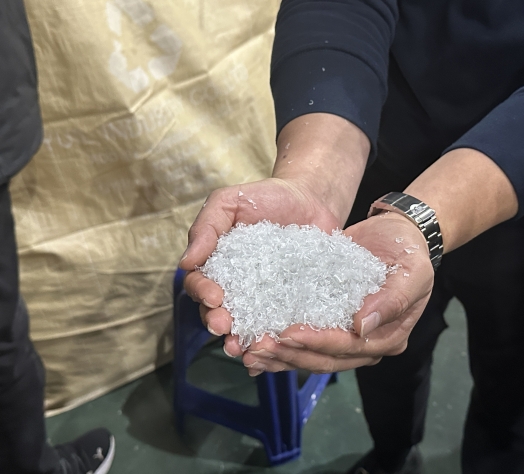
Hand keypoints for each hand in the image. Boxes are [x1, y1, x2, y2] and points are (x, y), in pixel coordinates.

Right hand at [179, 178, 340, 337]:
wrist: (311, 199)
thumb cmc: (266, 197)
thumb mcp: (230, 201)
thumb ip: (207, 227)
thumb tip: (185, 263)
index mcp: (217, 266)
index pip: (200, 285)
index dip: (202, 293)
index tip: (214, 296)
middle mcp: (237, 288)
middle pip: (220, 312)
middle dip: (218, 323)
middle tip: (225, 328)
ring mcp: (265, 299)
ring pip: (247, 326)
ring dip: (242, 341)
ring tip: (245, 349)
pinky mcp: (292, 305)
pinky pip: (280, 326)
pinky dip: (275, 343)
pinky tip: (273, 353)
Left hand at [232, 211, 434, 375]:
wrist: (398, 233)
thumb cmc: (410, 252)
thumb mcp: (412, 272)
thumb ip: (393, 300)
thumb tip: (362, 326)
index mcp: (388, 337)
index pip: (350, 348)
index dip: (318, 343)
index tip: (288, 333)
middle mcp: (366, 343)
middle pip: (325, 359)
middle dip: (290, 354)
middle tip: (257, 347)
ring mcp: (347, 336)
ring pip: (310, 354)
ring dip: (279, 355)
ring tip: (247, 350)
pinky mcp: (329, 321)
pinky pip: (304, 337)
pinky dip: (280, 343)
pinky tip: (253, 342)